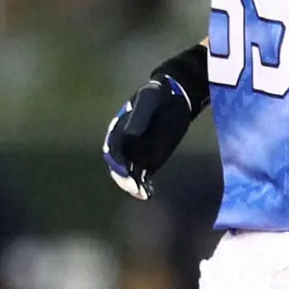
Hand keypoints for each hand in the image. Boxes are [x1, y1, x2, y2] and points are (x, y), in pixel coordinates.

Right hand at [102, 77, 192, 200]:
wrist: (175, 97)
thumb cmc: (159, 95)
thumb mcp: (150, 99)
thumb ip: (140, 115)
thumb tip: (130, 135)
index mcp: (118, 130)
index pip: (113, 150)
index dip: (117, 162)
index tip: (124, 171)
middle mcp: (124, 145)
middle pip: (118, 166)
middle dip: (124, 178)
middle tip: (135, 187)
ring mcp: (136, 154)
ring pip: (129, 174)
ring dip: (133, 186)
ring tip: (144, 194)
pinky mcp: (149, 160)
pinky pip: (143, 176)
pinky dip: (144, 186)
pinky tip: (149, 193)